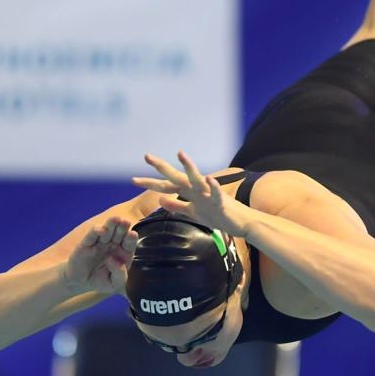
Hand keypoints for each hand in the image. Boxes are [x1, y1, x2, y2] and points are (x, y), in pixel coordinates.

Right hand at [62, 216, 136, 294]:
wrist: (79, 282)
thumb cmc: (100, 281)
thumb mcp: (113, 284)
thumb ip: (119, 275)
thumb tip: (115, 261)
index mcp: (123, 253)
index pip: (129, 244)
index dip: (131, 239)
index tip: (132, 234)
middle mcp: (113, 245)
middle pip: (119, 234)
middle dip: (122, 227)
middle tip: (125, 222)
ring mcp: (100, 242)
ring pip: (107, 231)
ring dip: (111, 224)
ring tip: (116, 219)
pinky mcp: (86, 244)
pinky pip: (91, 236)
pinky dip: (95, 231)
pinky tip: (100, 229)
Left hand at [132, 151, 252, 236]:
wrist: (241, 221)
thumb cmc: (218, 216)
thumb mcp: (193, 213)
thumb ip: (177, 206)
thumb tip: (161, 200)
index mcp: (189, 193)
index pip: (166, 186)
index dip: (150, 183)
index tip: (133, 180)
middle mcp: (197, 189)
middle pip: (176, 177)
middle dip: (161, 167)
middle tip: (146, 156)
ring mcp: (209, 194)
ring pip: (196, 179)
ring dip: (189, 167)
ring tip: (181, 154)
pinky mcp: (220, 201)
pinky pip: (216, 193)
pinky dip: (212, 186)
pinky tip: (208, 179)